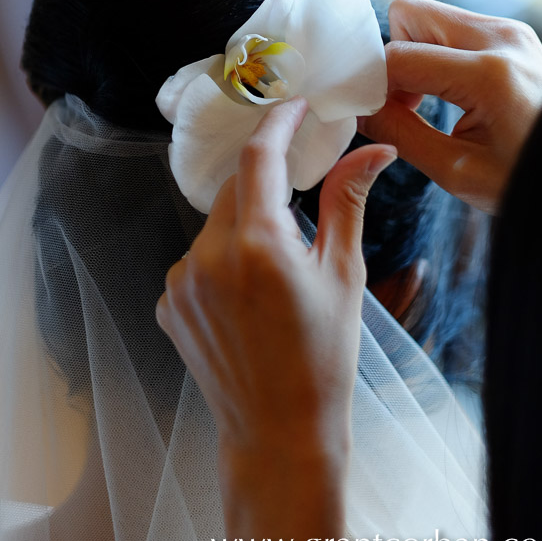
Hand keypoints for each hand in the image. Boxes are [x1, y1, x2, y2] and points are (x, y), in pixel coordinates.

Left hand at [156, 98, 395, 540]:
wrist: (280, 433)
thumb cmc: (324, 358)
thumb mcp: (343, 275)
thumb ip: (346, 203)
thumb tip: (374, 151)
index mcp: (257, 246)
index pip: (259, 157)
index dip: (277, 123)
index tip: (294, 107)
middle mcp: (207, 257)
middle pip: (235, 188)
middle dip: (266, 181)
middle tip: (298, 192)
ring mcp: (180, 282)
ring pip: (215, 224)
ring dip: (244, 225)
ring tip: (277, 270)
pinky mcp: (167, 304)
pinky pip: (196, 259)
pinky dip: (222, 259)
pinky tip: (248, 296)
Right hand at [359, 0, 541, 214]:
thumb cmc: (527, 179)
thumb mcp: (457, 171)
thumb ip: (401, 135)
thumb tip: (357, 112)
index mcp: (488, 75)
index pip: (398, 57)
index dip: (368, 82)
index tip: (361, 110)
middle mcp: (500, 38)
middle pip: (410, 13)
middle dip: (392, 56)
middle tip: (398, 103)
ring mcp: (510, 31)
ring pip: (430, 17)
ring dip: (414, 55)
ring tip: (422, 104)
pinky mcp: (513, 35)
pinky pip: (453, 28)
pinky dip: (436, 55)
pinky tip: (444, 94)